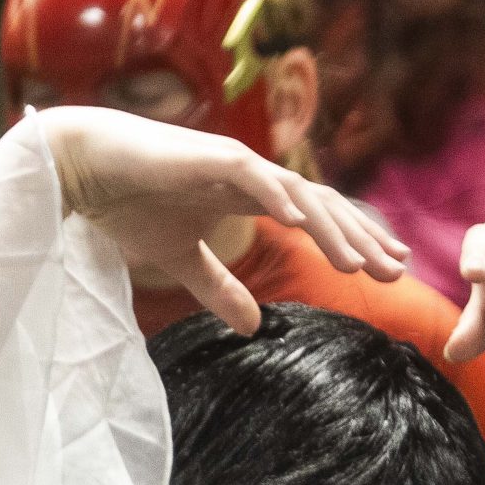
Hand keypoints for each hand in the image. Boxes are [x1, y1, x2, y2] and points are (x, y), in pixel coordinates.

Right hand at [37, 106, 408, 333]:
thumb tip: (254, 326)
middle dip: (361, 238)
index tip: (387, 267)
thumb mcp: (181, 261)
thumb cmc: (129, 204)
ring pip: (297, 194)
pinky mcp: (210, 158)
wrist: (86, 168)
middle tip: (397, 270)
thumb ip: (219, 289)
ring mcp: (235, 163)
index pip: (317, 217)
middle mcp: (253, 176)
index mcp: (251, 195)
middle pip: (321, 207)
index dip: (353, 240)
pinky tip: (303, 222)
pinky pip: (254, 178)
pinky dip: (279, 197)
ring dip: (330, 228)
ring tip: (359, 262)